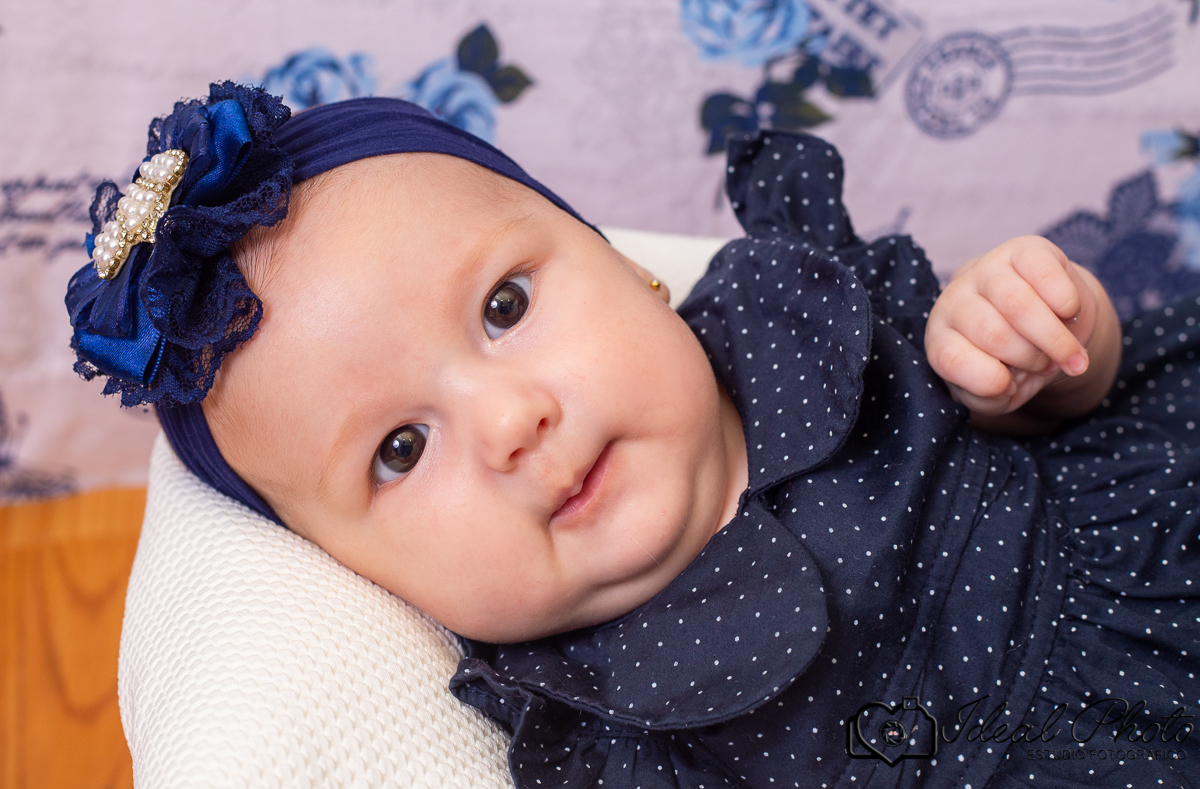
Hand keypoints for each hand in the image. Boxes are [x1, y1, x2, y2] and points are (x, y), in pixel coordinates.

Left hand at [925, 236, 1103, 417]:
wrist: (1044, 320)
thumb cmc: (1013, 361)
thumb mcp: (996, 391)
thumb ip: (989, 397)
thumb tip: (1002, 382)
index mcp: (940, 336)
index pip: (950, 359)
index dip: (991, 381)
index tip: (1010, 384)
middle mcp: (955, 299)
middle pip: (994, 334)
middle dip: (1032, 359)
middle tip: (1045, 364)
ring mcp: (988, 269)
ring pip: (1019, 305)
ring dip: (1054, 338)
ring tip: (1064, 350)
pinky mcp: (1024, 249)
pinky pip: (1045, 275)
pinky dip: (1067, 304)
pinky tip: (1068, 313)